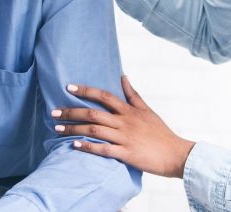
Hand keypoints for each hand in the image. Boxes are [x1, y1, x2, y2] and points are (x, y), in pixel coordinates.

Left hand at [53, 75, 195, 178]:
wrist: (176, 155)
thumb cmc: (161, 133)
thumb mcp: (148, 110)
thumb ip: (133, 94)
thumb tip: (123, 76)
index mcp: (129, 110)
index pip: (104, 95)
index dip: (85, 90)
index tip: (68, 87)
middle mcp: (125, 121)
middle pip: (93, 112)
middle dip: (72, 111)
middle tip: (54, 112)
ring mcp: (125, 138)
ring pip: (95, 130)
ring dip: (74, 129)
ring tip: (58, 129)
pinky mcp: (127, 154)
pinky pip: (103, 149)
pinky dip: (88, 147)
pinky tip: (75, 146)